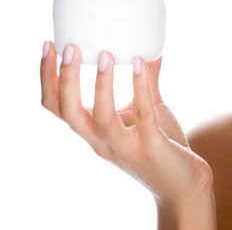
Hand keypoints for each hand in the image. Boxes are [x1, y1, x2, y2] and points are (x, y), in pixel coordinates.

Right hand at [40, 41, 213, 206]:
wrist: (185, 185)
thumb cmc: (162, 147)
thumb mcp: (148, 111)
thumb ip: (146, 85)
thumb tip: (149, 51)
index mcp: (93, 132)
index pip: (57, 107)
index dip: (47, 78)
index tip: (48, 45)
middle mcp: (102, 142)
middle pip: (69, 113)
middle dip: (64, 79)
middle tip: (68, 47)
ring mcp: (126, 147)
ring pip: (101, 119)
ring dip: (101, 85)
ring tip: (106, 54)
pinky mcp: (152, 148)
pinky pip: (143, 116)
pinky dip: (140, 89)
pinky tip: (142, 64)